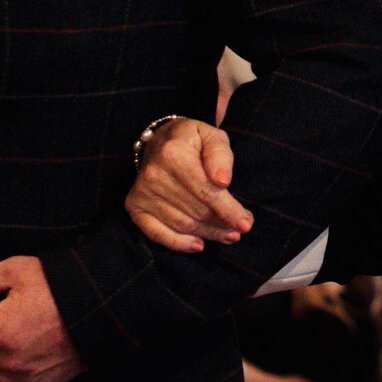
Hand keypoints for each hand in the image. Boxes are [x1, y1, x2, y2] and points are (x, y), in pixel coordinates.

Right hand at [124, 119, 250, 253]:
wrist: (159, 141)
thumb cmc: (192, 140)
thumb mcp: (212, 136)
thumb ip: (221, 155)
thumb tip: (223, 181)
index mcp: (174, 153)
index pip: (206, 190)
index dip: (228, 210)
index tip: (246, 223)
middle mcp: (154, 174)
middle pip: (196, 210)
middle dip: (222, 223)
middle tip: (240, 230)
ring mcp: (142, 192)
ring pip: (182, 224)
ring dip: (208, 234)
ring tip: (228, 236)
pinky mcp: (135, 205)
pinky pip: (157, 233)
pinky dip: (178, 243)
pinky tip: (198, 245)